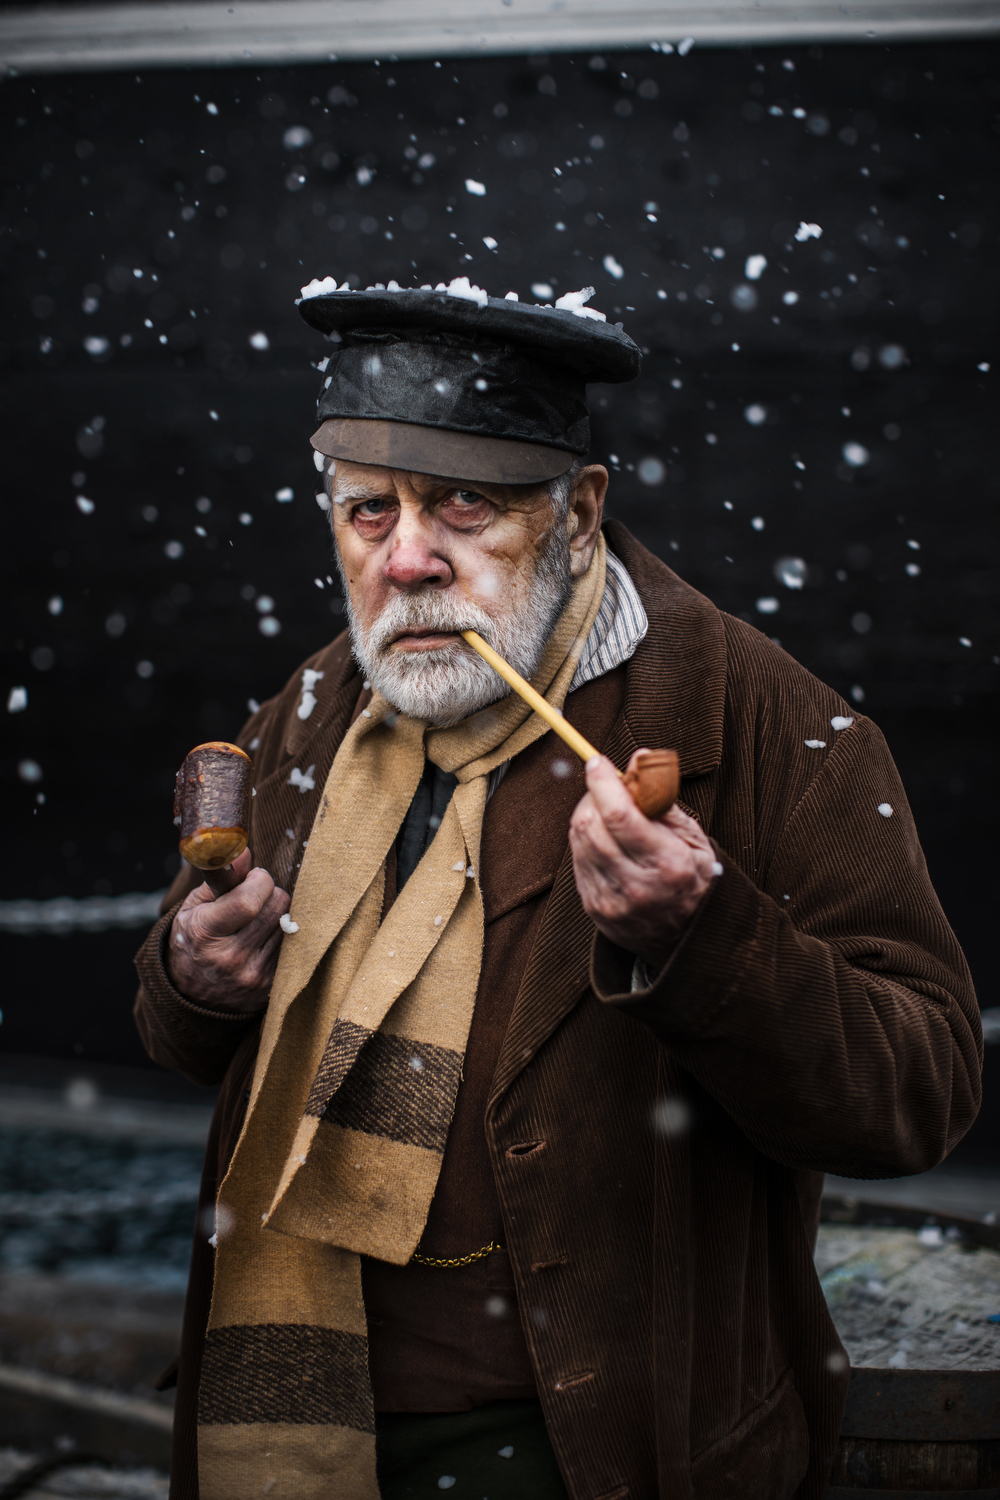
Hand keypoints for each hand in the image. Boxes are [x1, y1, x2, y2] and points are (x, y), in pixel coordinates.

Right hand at [166, 848, 290, 1011]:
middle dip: (270, 893)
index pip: (250, 899)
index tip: (253, 878)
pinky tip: (263, 939)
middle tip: (255, 897)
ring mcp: (253, 975)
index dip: (259, 880)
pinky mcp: (271, 987)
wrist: (190, 995)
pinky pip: (293, 946)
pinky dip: (281, 936)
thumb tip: (243, 851)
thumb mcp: (193, 907)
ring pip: (289, 923)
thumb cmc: (192, 941)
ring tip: (256, 920)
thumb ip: (220, 878)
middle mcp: (231, 958)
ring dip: (277, 915)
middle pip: (278, 906)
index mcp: (206, 933)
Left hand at [569, 750, 716, 972]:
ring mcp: (611, 900)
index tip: (597, 761)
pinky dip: (586, 840)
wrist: (687, 936)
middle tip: (606, 785)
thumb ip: (662, 796)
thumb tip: (639, 756)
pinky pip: (577, 860)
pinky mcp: (594, 908)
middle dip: (593, 796)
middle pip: (592, 826)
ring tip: (608, 811)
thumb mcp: (692, 836)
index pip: (620, 816)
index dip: (603, 783)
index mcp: (667, 864)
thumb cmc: (693, 877)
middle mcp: (636, 885)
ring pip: (579, 841)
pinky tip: (605, 840)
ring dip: (587, 815)